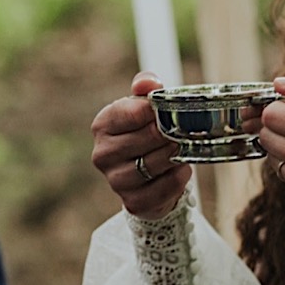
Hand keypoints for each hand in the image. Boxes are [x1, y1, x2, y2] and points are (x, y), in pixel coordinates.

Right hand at [90, 72, 194, 219]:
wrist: (147, 176)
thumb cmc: (144, 133)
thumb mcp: (143, 105)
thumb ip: (145, 87)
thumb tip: (149, 83)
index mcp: (102, 125)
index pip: (131, 112)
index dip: (155, 110)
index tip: (168, 110)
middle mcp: (102, 154)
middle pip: (146, 137)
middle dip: (169, 132)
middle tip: (181, 130)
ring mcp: (115, 180)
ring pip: (154, 163)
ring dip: (174, 155)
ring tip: (180, 148)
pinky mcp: (133, 202)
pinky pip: (163, 187)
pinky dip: (178, 177)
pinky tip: (180, 168)